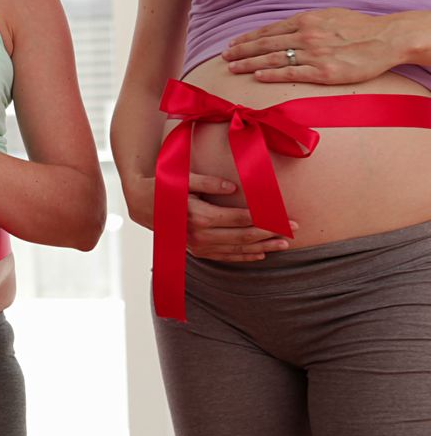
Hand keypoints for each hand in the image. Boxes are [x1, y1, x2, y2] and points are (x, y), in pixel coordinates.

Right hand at [125, 173, 294, 261]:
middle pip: (243, 237)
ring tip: (284, 245)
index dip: (265, 219)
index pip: (241, 219)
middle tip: (294, 231)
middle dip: (270, 234)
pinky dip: (243, 257)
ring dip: (262, 248)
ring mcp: (197, 245)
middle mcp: (198, 235)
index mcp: (198, 216)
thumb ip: (208, 182)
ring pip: (236, 250)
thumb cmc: (163, 186)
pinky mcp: (195, 250)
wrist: (140, 204)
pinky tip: (260, 254)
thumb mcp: (182, 178)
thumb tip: (233, 188)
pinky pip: (224, 257)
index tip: (286, 218)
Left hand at [222, 8, 406, 84]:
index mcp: (306, 20)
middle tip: (224, 57)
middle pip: (265, 44)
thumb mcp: (329, 16)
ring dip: (249, 63)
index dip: (248, 38)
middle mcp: (306, 35)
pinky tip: (257, 76)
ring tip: (232, 68)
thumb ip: (307, 22)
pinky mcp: (323, 71)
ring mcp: (313, 53)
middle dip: (241, 51)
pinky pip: (291, 73)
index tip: (232, 44)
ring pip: (273, 58)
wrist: (386, 38)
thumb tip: (287, 28)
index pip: (269, 31)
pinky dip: (271, 74)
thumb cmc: (359, 28)